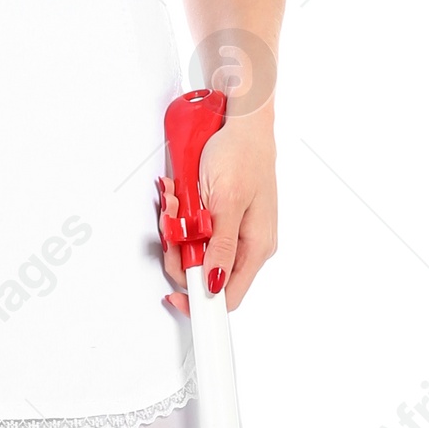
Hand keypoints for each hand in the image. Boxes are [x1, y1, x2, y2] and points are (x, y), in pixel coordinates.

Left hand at [160, 110, 276, 314]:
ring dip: (180, 232)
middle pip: (205, 275)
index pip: (228, 296)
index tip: (175, 298)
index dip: (199, 301)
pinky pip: (198, 235)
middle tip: (172, 227)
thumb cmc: (241, 155)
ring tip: (178, 204)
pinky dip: (184, 221)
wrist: (242, 126)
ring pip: (197, 254)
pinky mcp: (224, 221)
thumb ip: (221, 245)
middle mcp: (249, 245)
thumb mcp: (226, 201)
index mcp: (256, 247)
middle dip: (180, 253)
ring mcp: (237, 234)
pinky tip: (182, 202)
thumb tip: (215, 282)